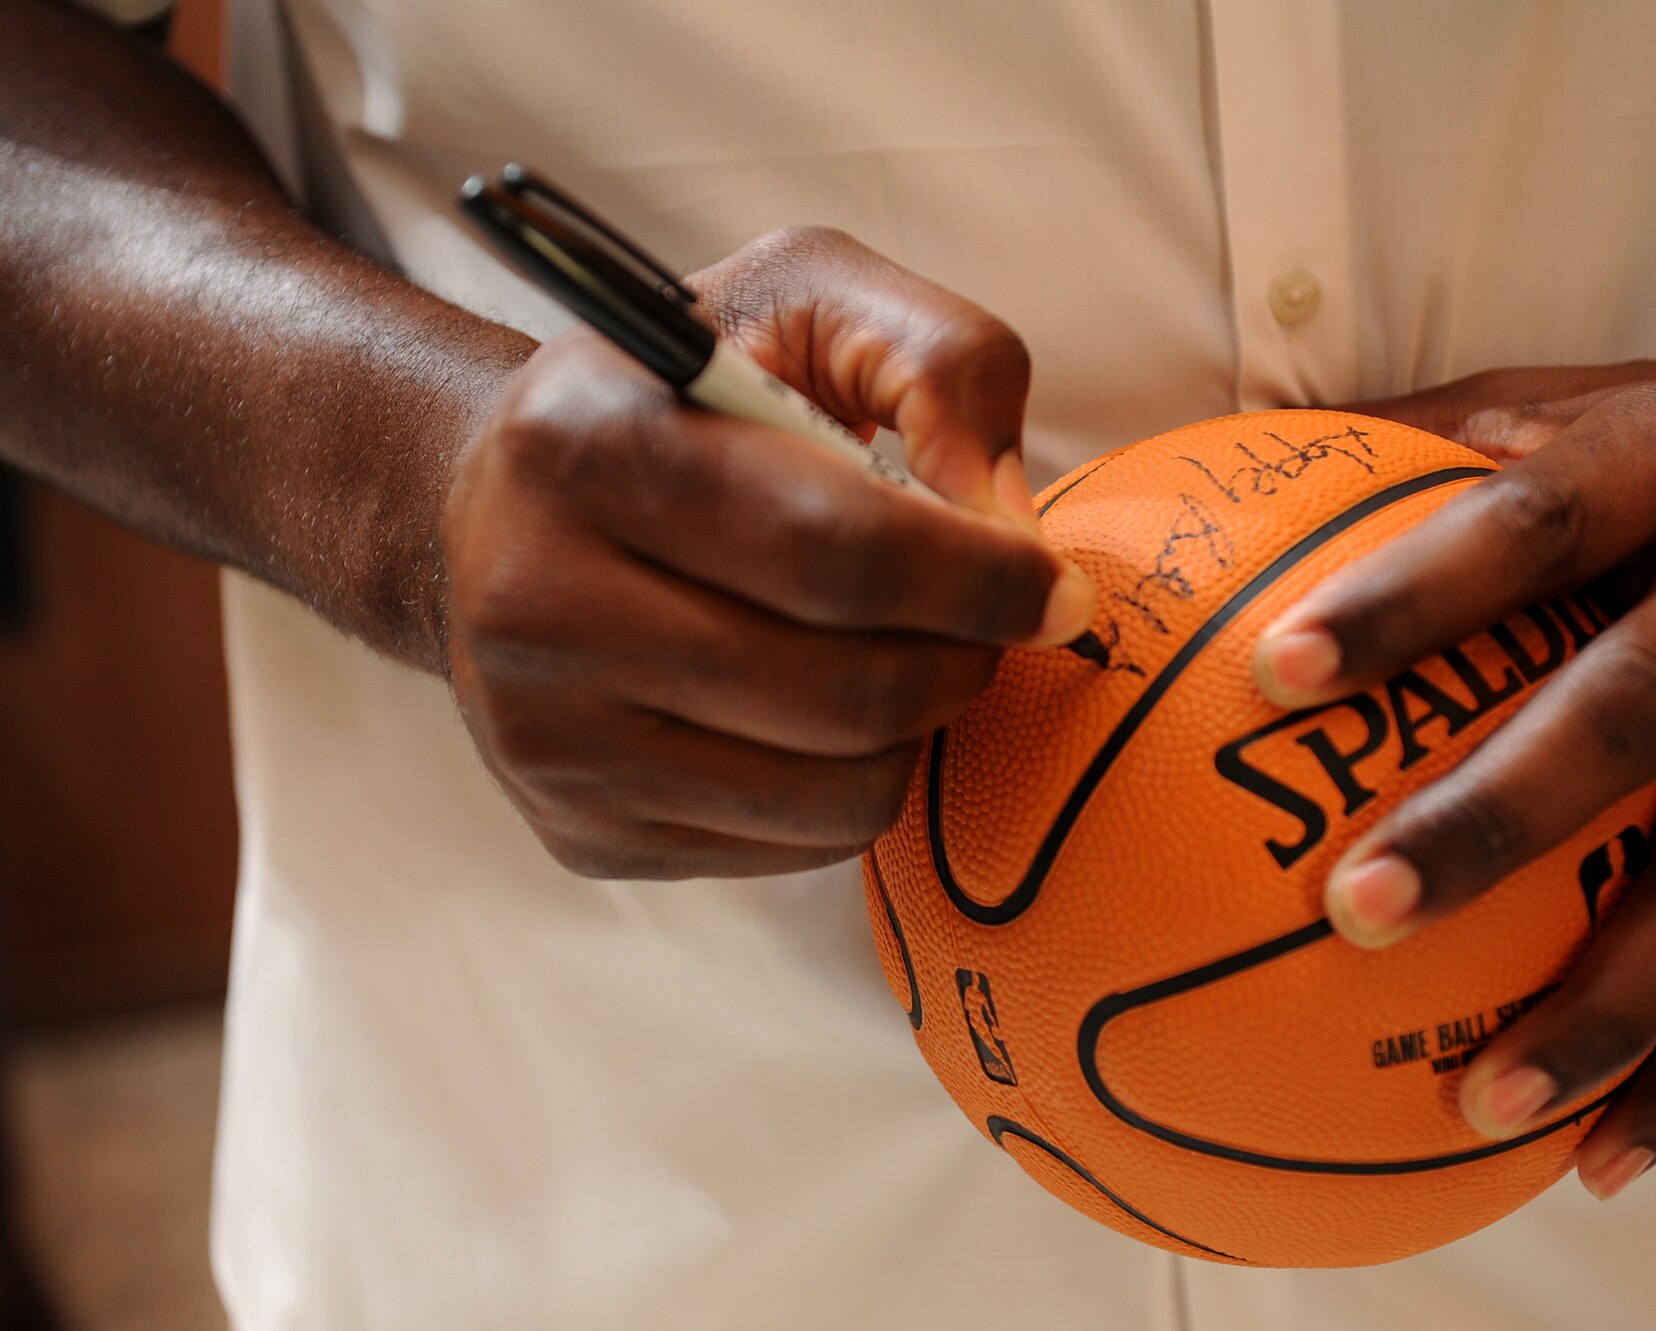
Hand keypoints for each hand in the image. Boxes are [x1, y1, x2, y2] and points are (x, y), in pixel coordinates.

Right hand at [442, 227, 1094, 878]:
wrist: (490, 509)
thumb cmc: (679, 397)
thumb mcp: (802, 301)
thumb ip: (939, 359)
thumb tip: (1007, 516)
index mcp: (588, 444)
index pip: (837, 549)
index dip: (982, 580)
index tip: (1053, 586)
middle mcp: (538, 601)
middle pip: (847, 690)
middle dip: (964, 662)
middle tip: (991, 624)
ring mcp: (549, 737)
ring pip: (836, 792)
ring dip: (919, 730)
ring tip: (906, 655)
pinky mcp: (582, 829)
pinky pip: (796, 847)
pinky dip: (853, 784)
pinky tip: (827, 711)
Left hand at [1254, 332, 1655, 1197]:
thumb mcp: (1576, 398)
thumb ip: (1423, 440)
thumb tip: (1229, 485)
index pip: (1531, 522)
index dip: (1413, 595)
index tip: (1277, 668)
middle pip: (1638, 711)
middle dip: (1500, 824)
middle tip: (1353, 912)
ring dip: (1610, 1005)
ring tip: (1481, 1104)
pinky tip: (1601, 1160)